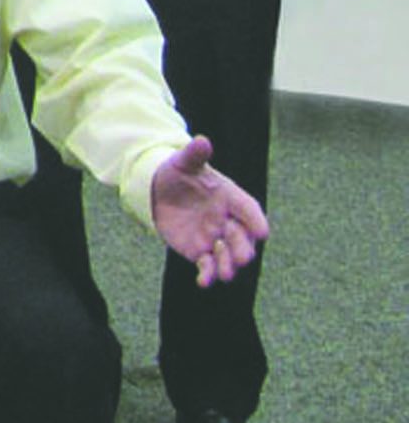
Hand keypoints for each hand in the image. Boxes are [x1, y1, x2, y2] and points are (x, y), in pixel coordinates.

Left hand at [150, 136, 268, 286]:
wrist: (159, 190)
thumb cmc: (179, 173)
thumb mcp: (184, 162)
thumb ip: (195, 155)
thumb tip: (201, 140)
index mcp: (231, 197)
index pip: (249, 209)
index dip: (256, 220)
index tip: (263, 232)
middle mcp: (227, 220)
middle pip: (242, 237)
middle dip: (244, 248)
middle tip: (243, 258)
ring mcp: (215, 237)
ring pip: (228, 255)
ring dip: (228, 265)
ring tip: (224, 274)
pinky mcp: (199, 251)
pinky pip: (207, 266)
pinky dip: (207, 275)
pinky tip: (203, 282)